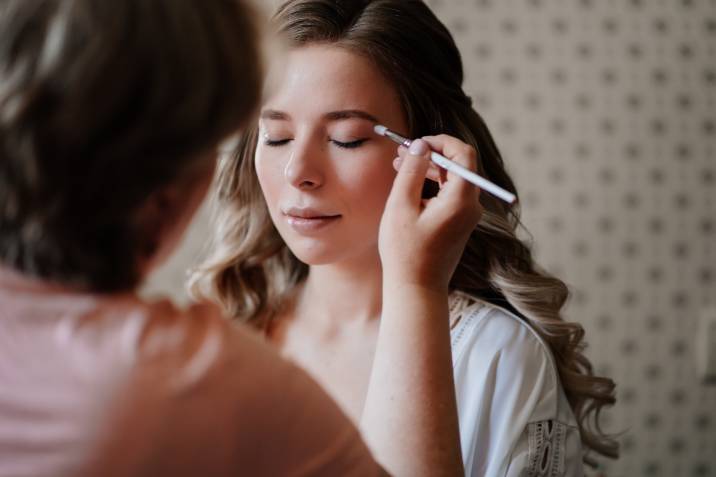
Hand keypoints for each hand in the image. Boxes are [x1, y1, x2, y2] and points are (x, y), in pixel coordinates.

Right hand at [379, 135, 482, 291]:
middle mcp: (471, 206)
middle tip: (402, 152)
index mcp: (461, 200)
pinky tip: (410, 185)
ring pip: (453, 178)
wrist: (417, 289)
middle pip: (459, 165)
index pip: (463, 154)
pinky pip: (450, 194)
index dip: (441, 142)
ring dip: (429, 169)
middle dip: (431, 154)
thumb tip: (420, 145)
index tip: (417, 143)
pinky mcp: (460, 223)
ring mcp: (467, 215)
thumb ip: (412, 171)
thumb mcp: (401, 207)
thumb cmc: (405, 252)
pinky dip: (432, 184)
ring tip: (400, 165)